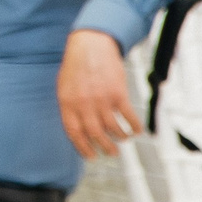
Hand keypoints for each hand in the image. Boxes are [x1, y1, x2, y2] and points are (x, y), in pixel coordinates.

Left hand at [58, 29, 139, 157]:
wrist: (91, 45)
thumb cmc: (77, 65)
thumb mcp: (64, 86)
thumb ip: (70, 107)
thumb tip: (78, 128)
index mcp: (68, 103)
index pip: (75, 133)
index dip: (83, 147)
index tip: (92, 156)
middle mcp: (84, 104)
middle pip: (96, 134)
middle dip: (105, 147)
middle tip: (112, 153)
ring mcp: (101, 99)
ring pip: (113, 128)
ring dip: (120, 137)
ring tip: (124, 139)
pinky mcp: (118, 93)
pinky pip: (128, 116)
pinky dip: (134, 126)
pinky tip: (137, 130)